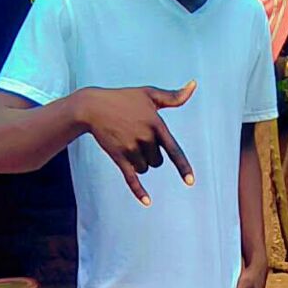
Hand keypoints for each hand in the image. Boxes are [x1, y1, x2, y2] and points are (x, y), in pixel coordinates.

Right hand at [80, 81, 195, 204]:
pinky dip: (139, 191)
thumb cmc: (123, 99)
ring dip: (139, 162)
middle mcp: (145, 138)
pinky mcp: (118, 157)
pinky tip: (148, 202)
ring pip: (145, 168)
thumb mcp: (149, 94)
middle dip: (151, 154)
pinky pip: (131, 178)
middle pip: (157, 161)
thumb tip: (194, 85)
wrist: (93, 107)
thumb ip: (173, 96)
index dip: (183, 167)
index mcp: (156, 124)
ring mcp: (131, 149)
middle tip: (136, 136)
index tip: (190, 182)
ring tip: (127, 143)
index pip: (174, 150)